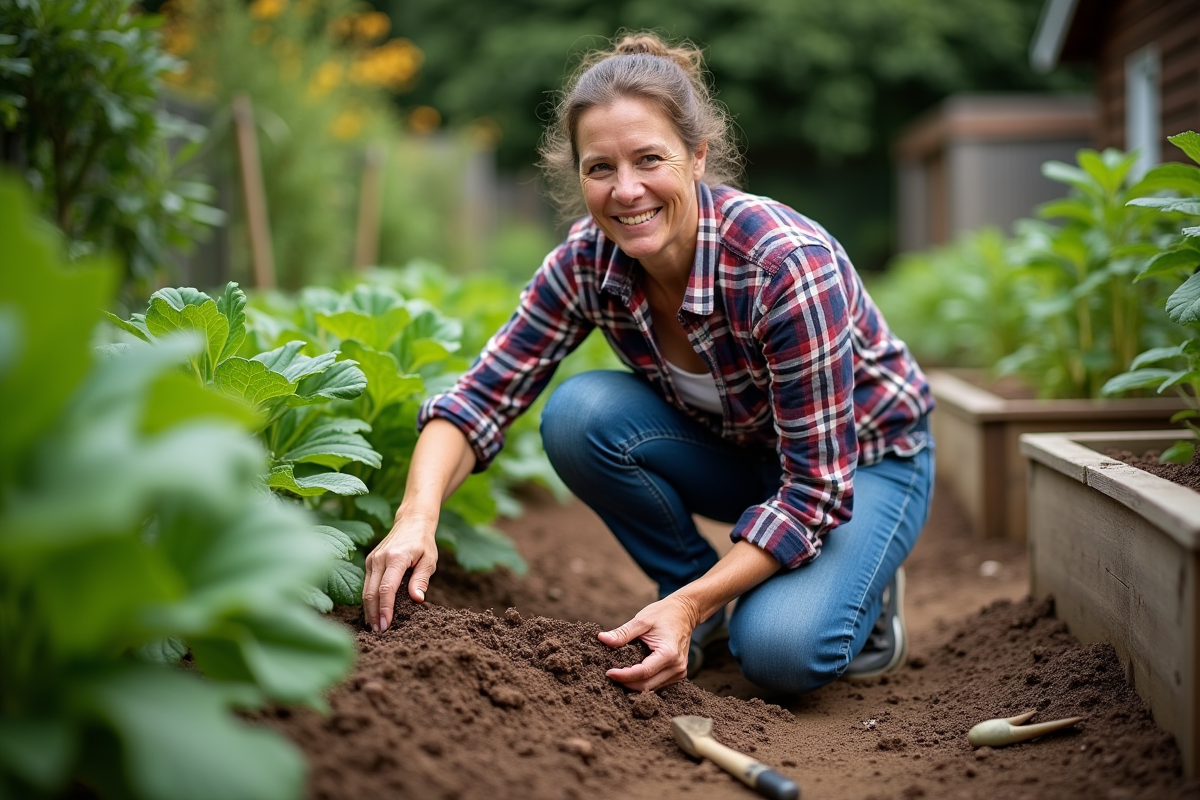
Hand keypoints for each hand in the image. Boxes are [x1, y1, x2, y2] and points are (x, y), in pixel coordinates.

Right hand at [362, 510, 437, 631]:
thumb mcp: (429, 560)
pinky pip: (366, 584)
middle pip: (371, 592)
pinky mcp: (369, 562)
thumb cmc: (423, 542)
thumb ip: (421, 579)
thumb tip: (417, 600)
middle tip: (380, 633)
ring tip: (375, 628)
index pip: (387, 588)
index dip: (385, 608)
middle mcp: (380, 559)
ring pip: (365, 590)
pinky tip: (372, 613)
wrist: (411, 521)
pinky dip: (368, 600)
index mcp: (396, 558)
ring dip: (369, 610)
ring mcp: (372, 560)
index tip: (386, 625)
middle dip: (374, 614)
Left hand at [598, 595, 700, 691]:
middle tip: (610, 674)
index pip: (643, 672)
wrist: (685, 612)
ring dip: (634, 684)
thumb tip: (602, 639)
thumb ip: (623, 633)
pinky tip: (631, 673)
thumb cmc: (664, 614)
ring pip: (652, 687)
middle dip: (626, 683)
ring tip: (619, 673)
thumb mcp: (642, 620)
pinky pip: (657, 683)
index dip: (624, 676)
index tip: (609, 673)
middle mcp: (677, 666)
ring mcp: (679, 672)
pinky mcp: (677, 673)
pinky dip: (643, 681)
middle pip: (647, 685)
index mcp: (669, 653)